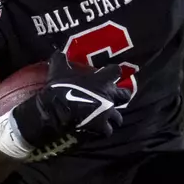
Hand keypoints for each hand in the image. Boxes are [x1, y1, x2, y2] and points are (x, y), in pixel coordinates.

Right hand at [12, 51, 131, 152]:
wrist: (59, 110)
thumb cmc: (61, 87)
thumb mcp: (58, 69)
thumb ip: (61, 59)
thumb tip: (59, 51)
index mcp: (102, 80)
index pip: (116, 71)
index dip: (114, 71)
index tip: (111, 73)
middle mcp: (110, 96)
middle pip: (125, 95)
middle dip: (122, 96)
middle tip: (116, 97)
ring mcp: (108, 112)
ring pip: (118, 117)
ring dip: (113, 117)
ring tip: (107, 118)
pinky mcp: (102, 126)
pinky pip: (108, 131)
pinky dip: (104, 131)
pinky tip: (98, 131)